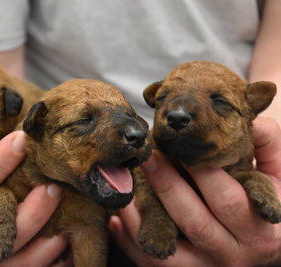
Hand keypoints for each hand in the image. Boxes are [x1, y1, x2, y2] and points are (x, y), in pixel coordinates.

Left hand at [109, 116, 280, 266]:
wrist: (269, 244)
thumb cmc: (269, 203)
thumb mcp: (279, 177)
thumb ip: (270, 147)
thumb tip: (251, 123)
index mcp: (259, 229)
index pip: (227, 199)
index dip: (202, 172)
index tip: (180, 147)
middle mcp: (233, 253)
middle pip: (194, 221)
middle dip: (167, 185)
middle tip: (148, 158)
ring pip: (169, 249)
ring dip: (141, 217)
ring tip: (125, 186)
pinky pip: (154, 264)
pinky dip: (131, 243)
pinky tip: (116, 220)